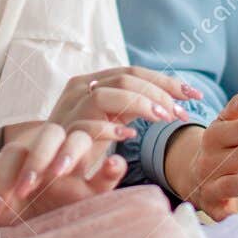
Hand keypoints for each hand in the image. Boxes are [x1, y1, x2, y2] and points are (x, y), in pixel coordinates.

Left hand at [0, 120, 129, 226]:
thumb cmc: (16, 226)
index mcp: (26, 164)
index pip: (17, 152)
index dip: (5, 172)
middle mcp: (52, 162)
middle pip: (51, 133)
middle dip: (38, 156)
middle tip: (27, 188)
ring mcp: (77, 175)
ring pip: (81, 138)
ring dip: (70, 150)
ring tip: (60, 172)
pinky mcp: (96, 195)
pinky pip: (111, 173)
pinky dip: (114, 165)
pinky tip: (113, 163)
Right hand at [46, 66, 202, 131]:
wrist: (42, 164)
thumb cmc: (81, 143)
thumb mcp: (111, 118)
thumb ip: (132, 105)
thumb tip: (171, 100)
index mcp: (94, 81)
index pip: (135, 72)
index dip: (166, 82)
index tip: (194, 95)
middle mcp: (82, 88)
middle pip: (128, 78)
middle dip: (160, 92)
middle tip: (182, 112)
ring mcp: (71, 107)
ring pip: (111, 93)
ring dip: (142, 104)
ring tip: (164, 118)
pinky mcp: (65, 130)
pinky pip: (91, 124)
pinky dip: (113, 128)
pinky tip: (130, 137)